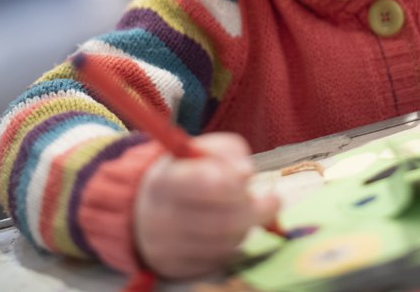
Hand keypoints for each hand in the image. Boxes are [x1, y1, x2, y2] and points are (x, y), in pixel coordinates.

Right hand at [134, 132, 279, 278]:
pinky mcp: (176, 269)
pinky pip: (218, 260)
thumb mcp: (200, 150)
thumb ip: (226, 152)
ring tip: (248, 211)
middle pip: (221, 221)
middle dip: (254, 210)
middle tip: (274, 201)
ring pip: (224, 243)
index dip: (230, 182)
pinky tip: (232, 229)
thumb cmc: (184, 172)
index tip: (251, 175)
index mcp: (165, 180)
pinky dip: (233, 244)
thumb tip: (246, 172)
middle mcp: (161, 216)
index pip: (199, 183)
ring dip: (246, 226)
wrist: (146, 207)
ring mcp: (167, 247)